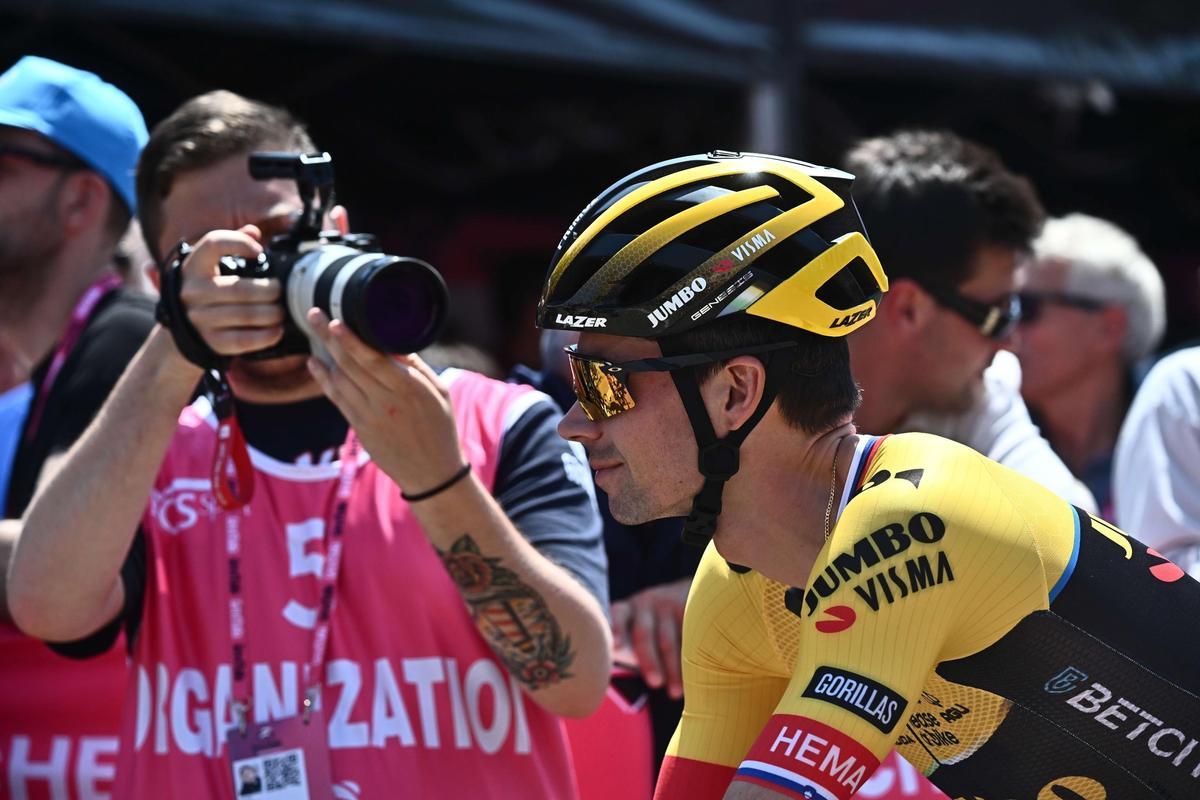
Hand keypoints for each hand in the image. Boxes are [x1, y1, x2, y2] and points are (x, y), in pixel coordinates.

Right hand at [176, 225, 283, 357]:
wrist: (186, 326)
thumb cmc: (209, 287)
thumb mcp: (212, 264)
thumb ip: (232, 243)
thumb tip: (254, 231)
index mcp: (194, 266)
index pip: (213, 244)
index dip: (239, 243)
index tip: (259, 252)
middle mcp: (193, 291)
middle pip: (241, 288)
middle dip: (270, 290)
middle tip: (279, 290)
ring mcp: (200, 318)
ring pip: (247, 314)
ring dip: (273, 313)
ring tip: (281, 310)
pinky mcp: (212, 342)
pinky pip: (245, 339)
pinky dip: (267, 335)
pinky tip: (278, 330)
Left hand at [304, 309, 465, 493]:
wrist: (432, 473)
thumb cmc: (440, 427)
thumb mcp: (439, 392)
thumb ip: (416, 367)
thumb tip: (393, 340)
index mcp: (409, 390)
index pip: (373, 361)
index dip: (351, 341)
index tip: (336, 322)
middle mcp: (385, 403)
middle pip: (350, 365)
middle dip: (329, 338)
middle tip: (314, 314)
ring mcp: (369, 417)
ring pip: (339, 380)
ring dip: (325, 354)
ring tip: (316, 331)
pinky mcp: (359, 429)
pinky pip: (337, 399)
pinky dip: (323, 379)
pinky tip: (314, 363)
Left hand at [610, 576, 690, 698]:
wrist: (691, 594)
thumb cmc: (654, 624)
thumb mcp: (637, 625)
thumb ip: (625, 646)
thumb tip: (606, 674)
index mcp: (627, 609)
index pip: (618, 615)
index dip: (616, 630)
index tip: (615, 648)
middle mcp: (646, 603)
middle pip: (644, 634)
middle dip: (649, 661)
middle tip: (655, 683)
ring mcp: (669, 604)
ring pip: (669, 641)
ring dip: (673, 669)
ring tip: (674, 693)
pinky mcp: (690, 609)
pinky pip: (689, 638)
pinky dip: (692, 660)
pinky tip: (694, 677)